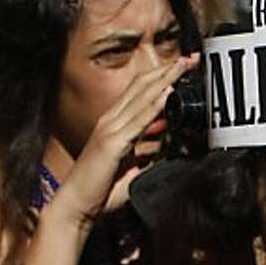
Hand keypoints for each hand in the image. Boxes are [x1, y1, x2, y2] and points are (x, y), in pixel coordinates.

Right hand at [49, 55, 192, 228]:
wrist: (75, 206)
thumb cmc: (99, 190)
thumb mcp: (130, 168)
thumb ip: (146, 155)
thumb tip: (164, 147)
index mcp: (113, 124)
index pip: (140, 92)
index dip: (161, 77)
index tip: (182, 67)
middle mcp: (110, 121)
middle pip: (142, 87)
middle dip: (167, 70)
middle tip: (189, 58)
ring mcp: (110, 130)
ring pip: (141, 97)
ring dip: (165, 80)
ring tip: (183, 65)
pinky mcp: (112, 144)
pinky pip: (137, 121)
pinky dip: (154, 105)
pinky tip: (168, 93)